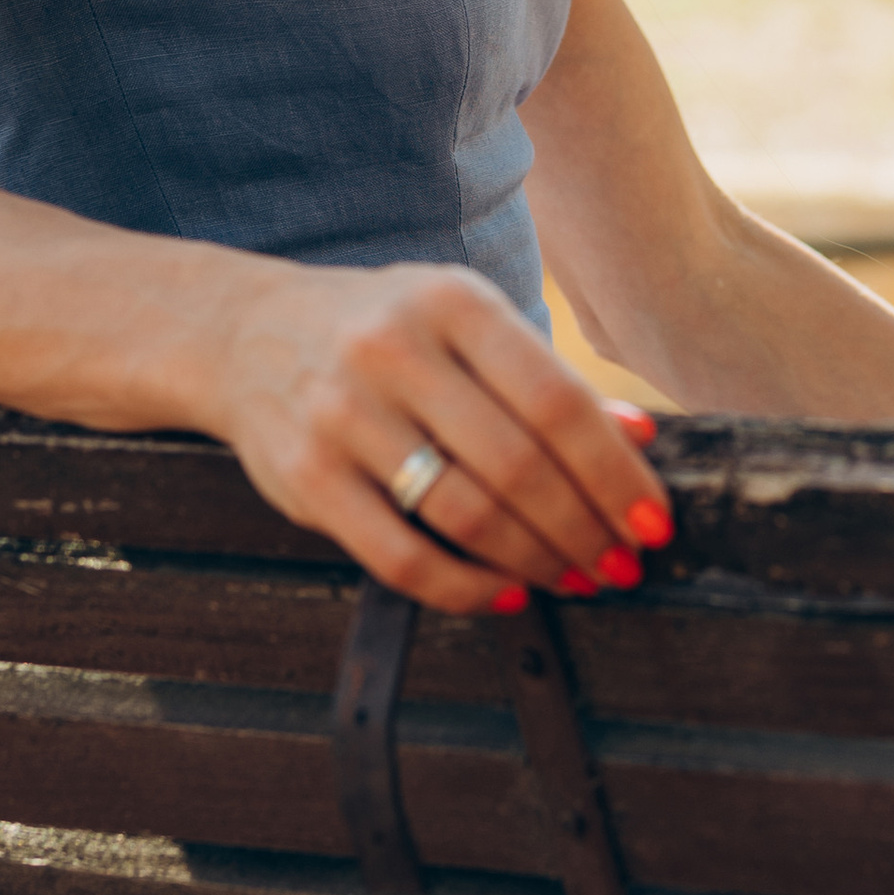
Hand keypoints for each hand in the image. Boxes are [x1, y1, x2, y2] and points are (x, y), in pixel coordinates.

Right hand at [193, 257, 670, 613]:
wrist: (241, 331)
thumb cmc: (378, 329)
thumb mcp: (460, 321)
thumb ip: (542, 376)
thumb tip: (637, 437)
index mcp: (450, 301)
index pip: (555, 400)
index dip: (613, 473)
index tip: (652, 522)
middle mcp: (393, 351)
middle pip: (517, 465)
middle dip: (584, 528)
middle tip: (620, 565)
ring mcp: (343, 414)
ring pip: (464, 514)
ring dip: (535, 561)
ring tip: (573, 578)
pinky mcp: (306, 477)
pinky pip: (401, 558)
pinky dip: (466, 588)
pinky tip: (505, 593)